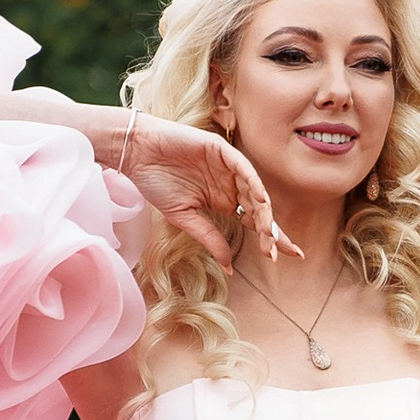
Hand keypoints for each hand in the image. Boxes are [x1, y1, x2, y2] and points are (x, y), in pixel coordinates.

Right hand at [109, 114, 296, 266]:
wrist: (137, 154)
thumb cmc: (157, 183)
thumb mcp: (185, 219)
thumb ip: (210, 240)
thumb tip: (230, 269)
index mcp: (224, 201)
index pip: (254, 222)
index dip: (269, 238)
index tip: (283, 258)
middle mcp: (231, 185)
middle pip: (261, 210)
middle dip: (272, 231)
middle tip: (281, 251)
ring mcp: (228, 167)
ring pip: (255, 191)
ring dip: (263, 212)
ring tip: (269, 233)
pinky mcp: (221, 150)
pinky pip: (243, 167)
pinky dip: (253, 182)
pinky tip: (261, 199)